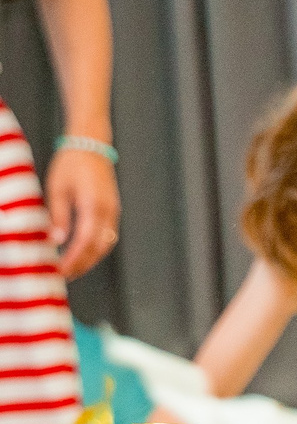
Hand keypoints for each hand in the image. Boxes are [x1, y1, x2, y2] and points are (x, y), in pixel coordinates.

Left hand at [46, 147, 118, 279]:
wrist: (91, 146)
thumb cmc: (70, 164)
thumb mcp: (57, 189)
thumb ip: (58, 216)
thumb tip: (55, 241)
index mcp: (93, 205)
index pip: (85, 240)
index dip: (73, 259)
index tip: (60, 270)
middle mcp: (108, 211)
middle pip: (98, 247)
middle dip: (82, 264)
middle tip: (63, 276)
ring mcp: (113, 211)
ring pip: (105, 244)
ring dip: (90, 259)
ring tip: (71, 269)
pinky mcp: (112, 211)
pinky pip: (106, 235)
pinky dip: (94, 248)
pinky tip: (80, 253)